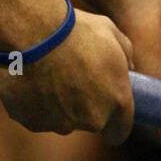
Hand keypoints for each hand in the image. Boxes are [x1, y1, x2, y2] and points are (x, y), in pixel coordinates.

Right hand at [0, 9, 133, 144]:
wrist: (34, 33)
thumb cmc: (76, 30)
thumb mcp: (111, 33)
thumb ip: (126, 56)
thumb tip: (128, 68)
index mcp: (117, 100)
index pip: (120, 130)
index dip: (114, 124)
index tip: (107, 114)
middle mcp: (92, 119)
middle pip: (90, 122)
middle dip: (85, 106)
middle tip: (74, 78)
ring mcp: (62, 123)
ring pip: (63, 120)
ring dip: (60, 105)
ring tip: (50, 74)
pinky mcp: (34, 122)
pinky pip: (38, 116)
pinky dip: (36, 104)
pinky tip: (33, 80)